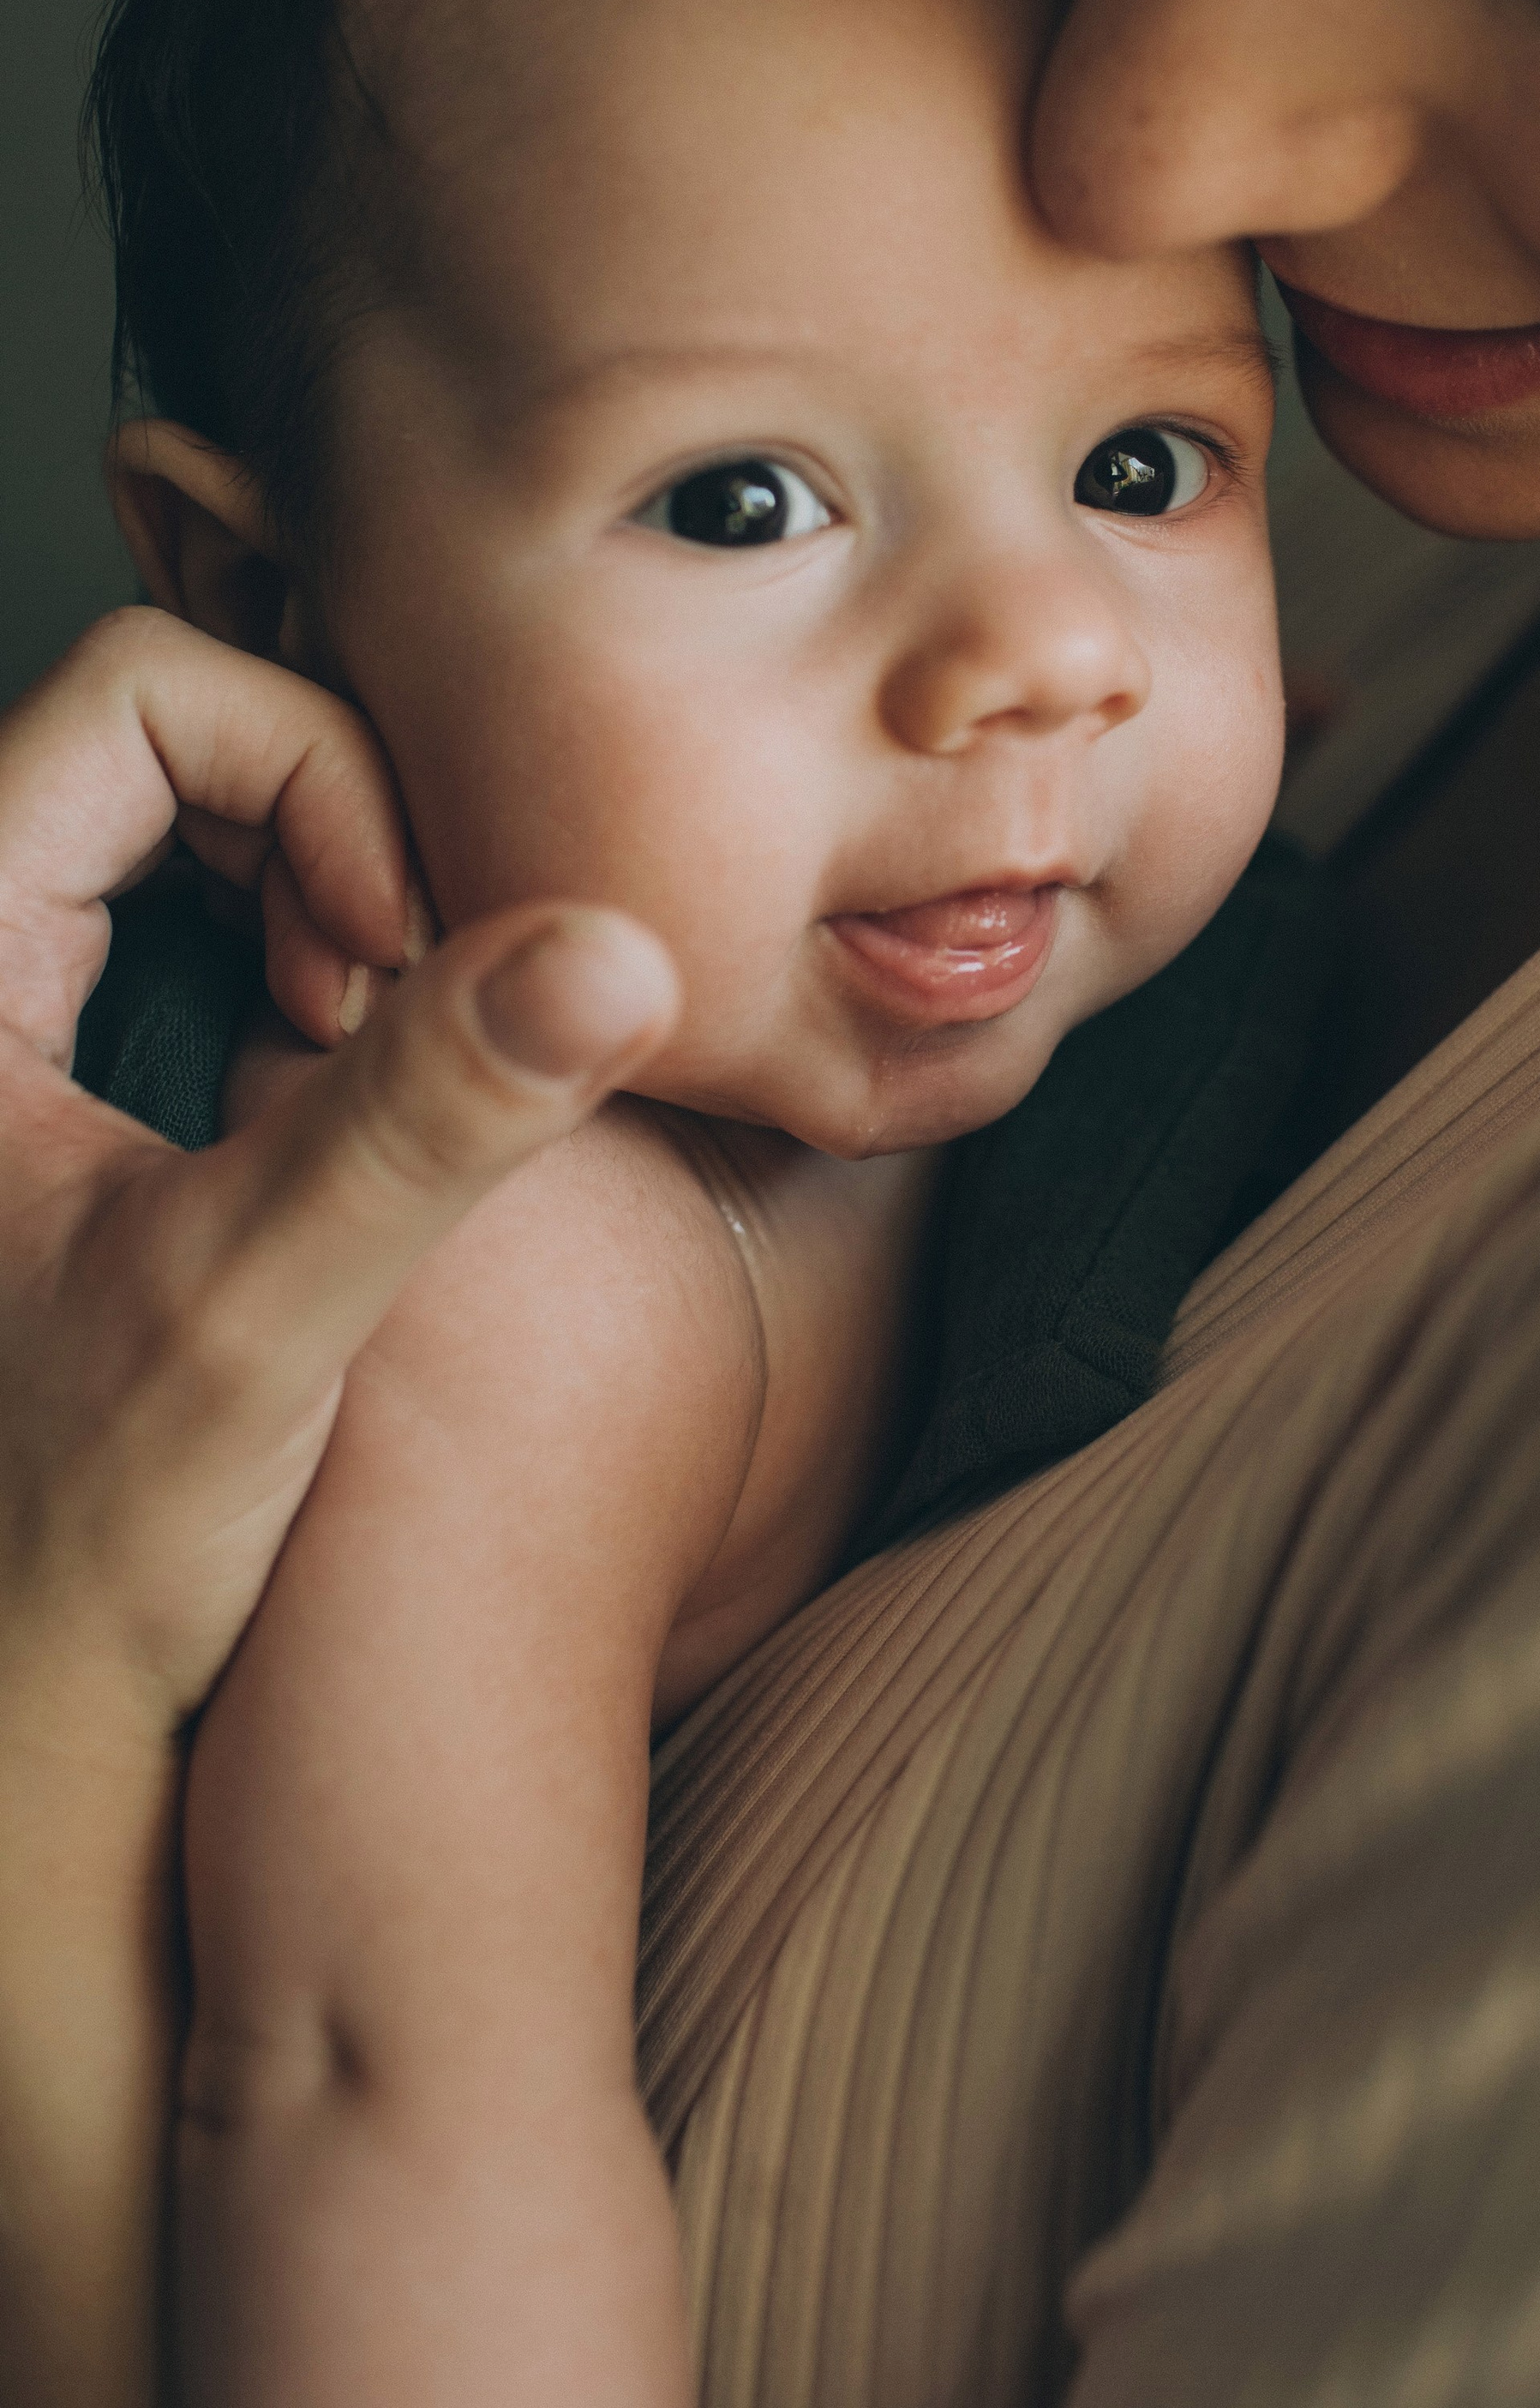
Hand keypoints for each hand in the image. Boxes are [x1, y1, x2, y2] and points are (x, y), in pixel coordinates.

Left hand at [0, 607, 680, 1739]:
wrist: (15, 1709)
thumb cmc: (70, 1537)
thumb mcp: (254, 1312)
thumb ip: (424, 1120)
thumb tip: (612, 950)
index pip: (146, 698)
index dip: (310, 781)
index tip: (385, 961)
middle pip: (173, 738)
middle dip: (327, 837)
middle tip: (381, 1005)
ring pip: (181, 823)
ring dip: (320, 901)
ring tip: (362, 1048)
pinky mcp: (38, 1074)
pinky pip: (181, 919)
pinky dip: (293, 963)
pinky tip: (335, 1083)